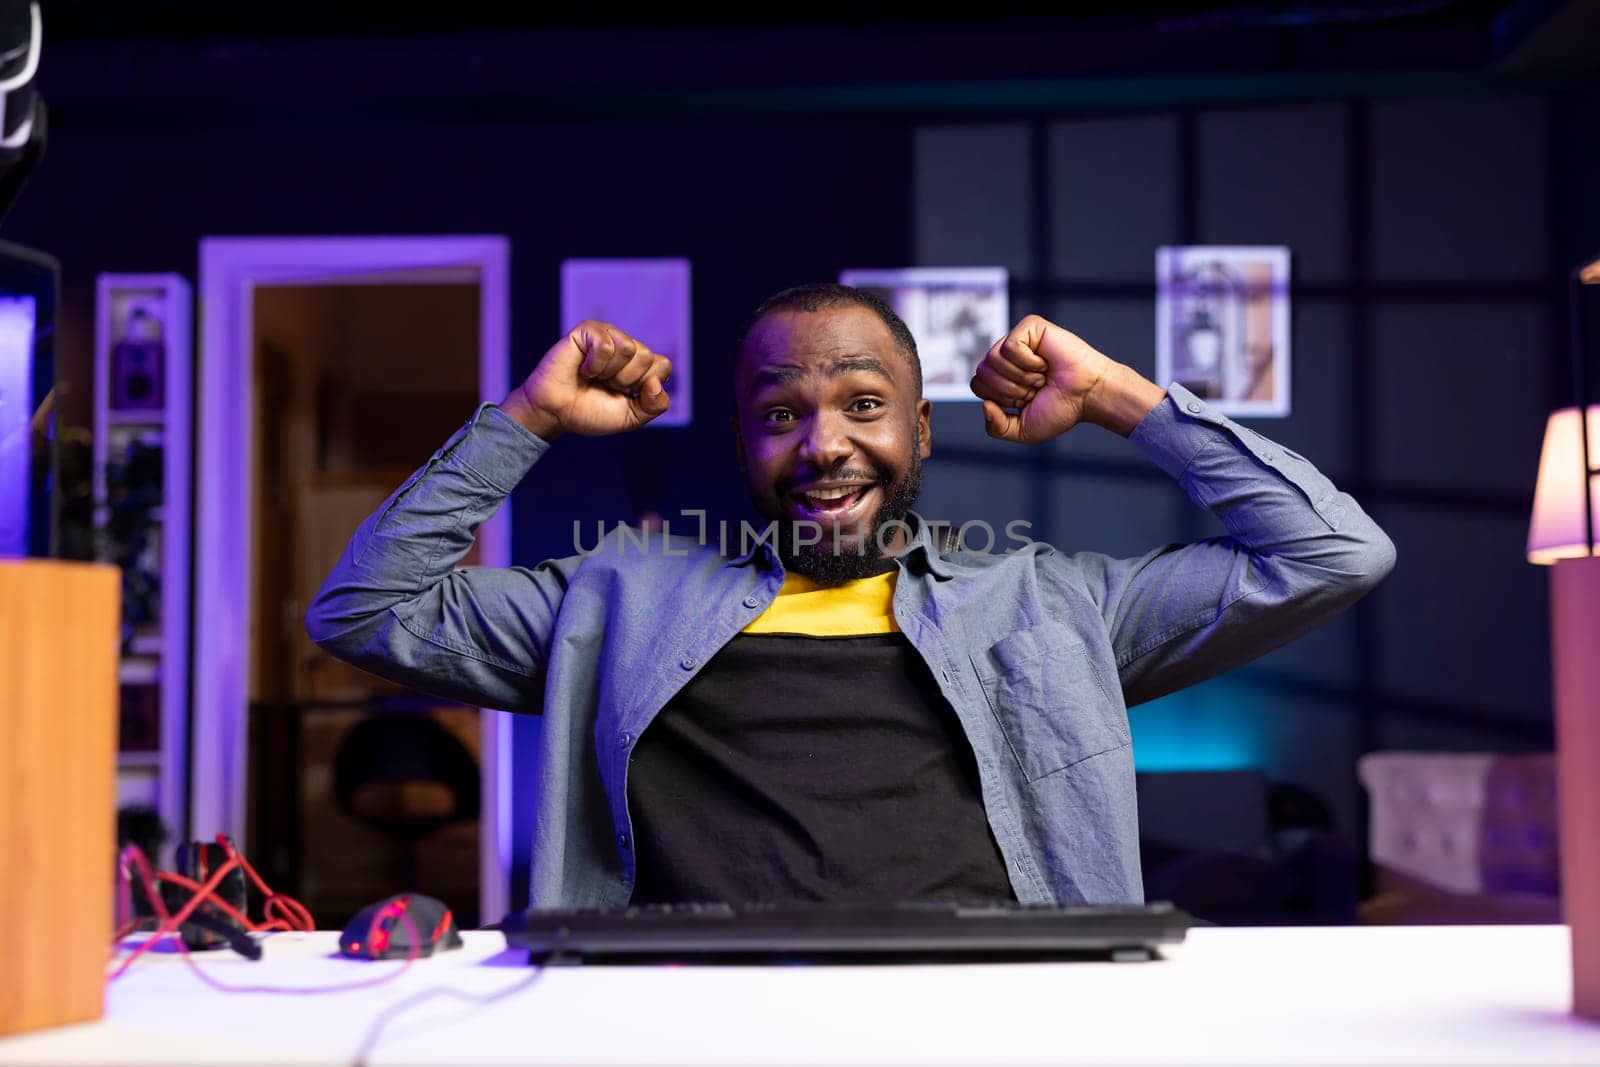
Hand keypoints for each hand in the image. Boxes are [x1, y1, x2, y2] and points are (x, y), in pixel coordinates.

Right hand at [500, 321, 672, 439]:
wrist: (556, 413)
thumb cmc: (591, 412)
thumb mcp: (631, 418)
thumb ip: (654, 406)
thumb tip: (655, 382)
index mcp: (641, 365)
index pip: (664, 365)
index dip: (645, 387)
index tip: (624, 395)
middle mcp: (627, 347)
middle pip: (647, 357)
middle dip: (625, 380)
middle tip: (605, 385)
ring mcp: (608, 335)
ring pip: (629, 348)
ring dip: (609, 372)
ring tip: (594, 376)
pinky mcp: (588, 330)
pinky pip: (606, 345)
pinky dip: (594, 365)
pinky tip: (583, 368)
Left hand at [970, 315, 1113, 443]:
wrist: (1088, 395)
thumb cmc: (1061, 409)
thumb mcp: (1022, 430)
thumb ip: (996, 428)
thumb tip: (984, 405)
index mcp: (1000, 376)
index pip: (978, 385)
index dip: (1001, 398)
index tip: (1027, 399)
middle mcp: (1005, 356)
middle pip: (982, 373)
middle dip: (1011, 389)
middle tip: (1037, 387)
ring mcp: (1016, 339)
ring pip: (993, 360)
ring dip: (1021, 377)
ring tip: (1042, 375)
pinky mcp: (1029, 326)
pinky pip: (1010, 347)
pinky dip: (1028, 362)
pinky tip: (1044, 362)